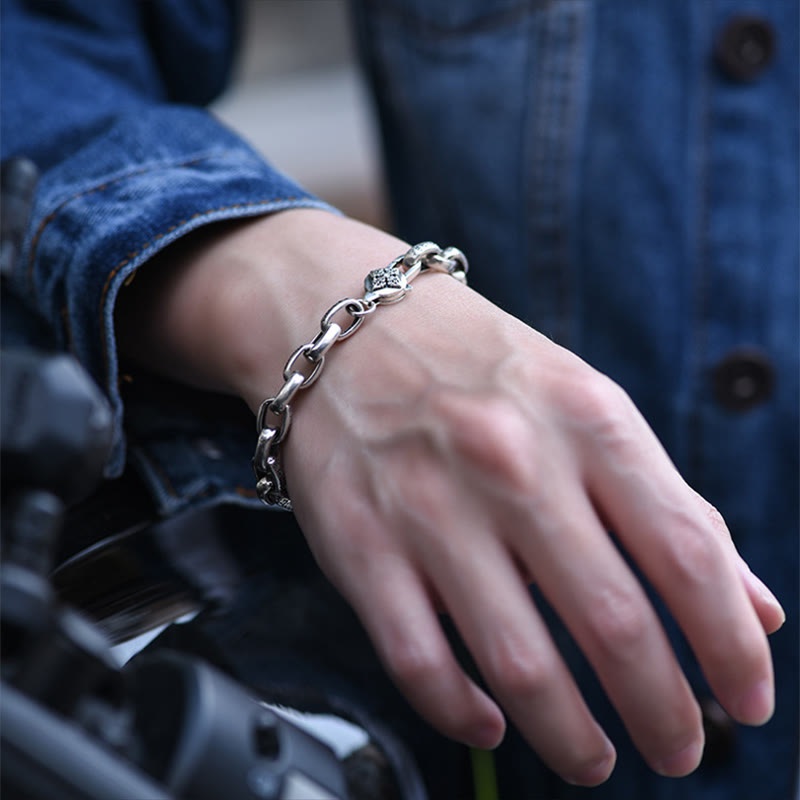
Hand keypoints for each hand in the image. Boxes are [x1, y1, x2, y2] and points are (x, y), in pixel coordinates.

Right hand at [118, 210, 783, 785]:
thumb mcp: (586, 404)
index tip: (746, 701)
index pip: (687, 552)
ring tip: (593, 757)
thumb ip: (670, 502)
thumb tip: (754, 606)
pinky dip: (463, 712)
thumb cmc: (478, 368)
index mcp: (586, 422)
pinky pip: (420, 659)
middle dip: (663, 712)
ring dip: (572, 735)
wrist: (345, 327)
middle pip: (614, 624)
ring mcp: (430, 507)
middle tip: (677, 749)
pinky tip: (490, 721)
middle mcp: (513, 464)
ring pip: (519, 663)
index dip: (729, 644)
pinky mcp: (362, 543)